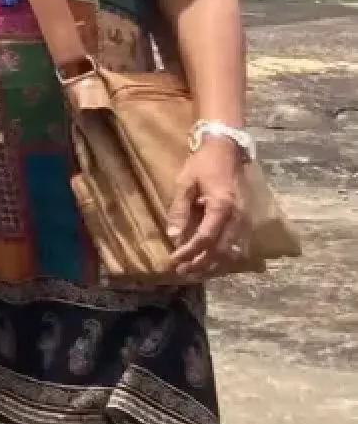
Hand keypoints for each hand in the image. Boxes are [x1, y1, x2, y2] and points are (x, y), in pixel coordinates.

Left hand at [166, 135, 248, 276]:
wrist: (227, 150)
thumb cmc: (203, 165)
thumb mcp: (184, 183)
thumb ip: (179, 209)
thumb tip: (173, 235)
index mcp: (221, 207)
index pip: (205, 238)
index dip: (189, 252)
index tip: (173, 261)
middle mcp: (238, 217)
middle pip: (221, 251)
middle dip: (201, 264)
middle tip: (182, 272)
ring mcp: (247, 220)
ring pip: (233, 252)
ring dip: (215, 265)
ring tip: (196, 272)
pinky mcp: (249, 221)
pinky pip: (240, 246)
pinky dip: (227, 258)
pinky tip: (214, 263)